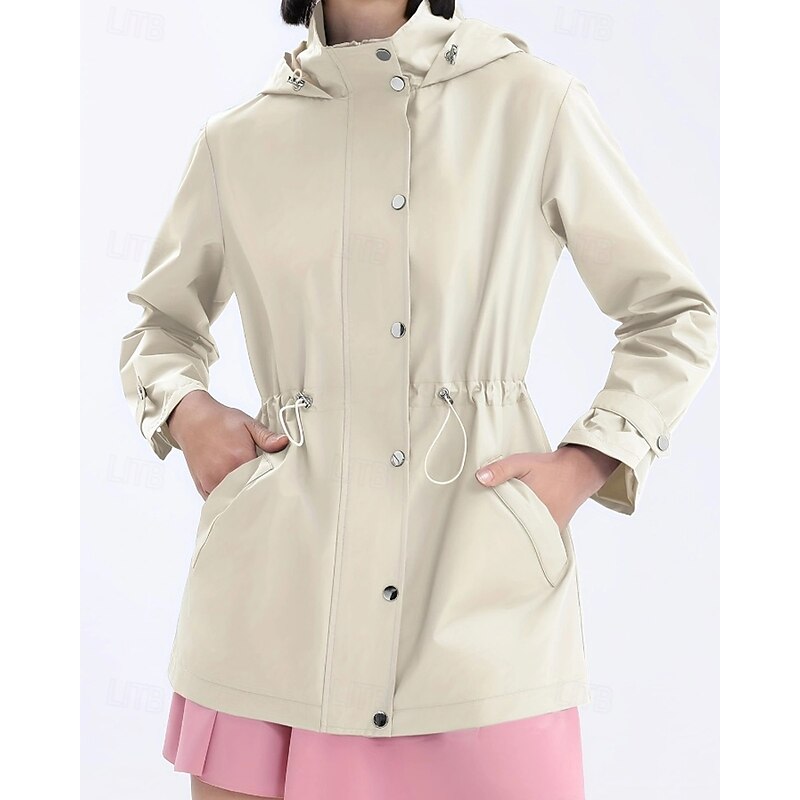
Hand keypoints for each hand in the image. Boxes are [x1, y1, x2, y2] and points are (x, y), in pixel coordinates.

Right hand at [165, 390, 289, 498]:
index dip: (272, 480)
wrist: (192, 420)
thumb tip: (285, 443)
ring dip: (244, 497)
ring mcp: (212, 483)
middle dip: (259, 491)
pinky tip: (237, 493)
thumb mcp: (248, 424)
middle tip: (267, 487)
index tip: (278, 479)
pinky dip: (229, 500)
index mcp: (240, 459)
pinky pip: (220, 502)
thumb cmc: (220, 421)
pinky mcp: (203, 488)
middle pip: (249, 493)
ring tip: (253, 491)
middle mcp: (224, 474)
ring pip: (235, 500)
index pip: (264, 479)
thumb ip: (267, 437)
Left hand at [475, 445, 620, 529]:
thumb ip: (501, 470)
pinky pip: (538, 536)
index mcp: (529, 509)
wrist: (577, 471)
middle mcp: (541, 523)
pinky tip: (518, 527)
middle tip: (487, 532)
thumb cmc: (548, 468)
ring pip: (526, 537)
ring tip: (501, 533)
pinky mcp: (554, 529)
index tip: (480, 528)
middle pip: (515, 534)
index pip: (505, 527)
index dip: (492, 528)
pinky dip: (528, 532)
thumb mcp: (522, 463)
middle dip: (502, 533)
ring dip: (515, 533)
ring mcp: (549, 529)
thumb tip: (480, 478)